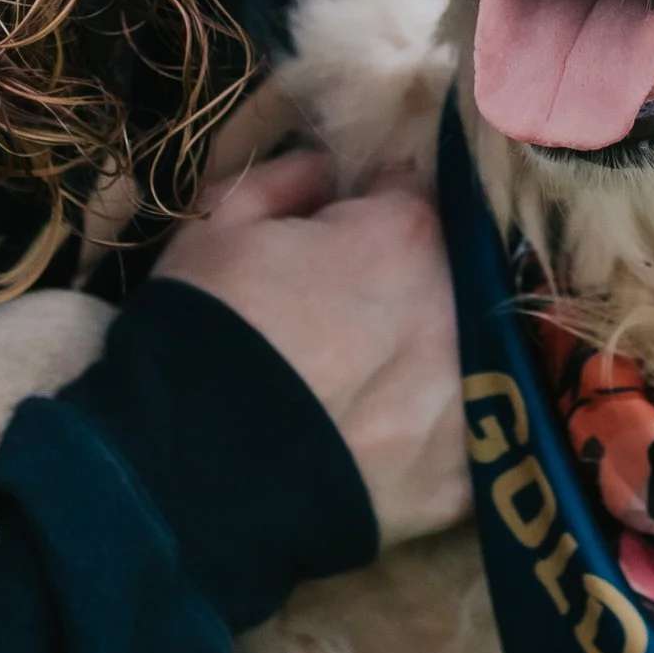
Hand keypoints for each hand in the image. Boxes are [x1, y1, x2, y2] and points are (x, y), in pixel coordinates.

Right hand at [154, 150, 468, 550]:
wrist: (188, 475)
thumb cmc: (198, 333)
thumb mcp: (214, 228)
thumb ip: (283, 181)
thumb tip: (324, 169)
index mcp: (404, 239)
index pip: (412, 198)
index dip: (371, 212)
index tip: (342, 232)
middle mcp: (454, 314)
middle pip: (448, 279)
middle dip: (405, 287)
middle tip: (343, 319)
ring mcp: (464, 403)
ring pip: (465, 362)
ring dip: (427, 364)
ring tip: (361, 390)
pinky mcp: (457, 483)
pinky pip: (462, 448)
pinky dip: (432, 444)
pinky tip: (384, 450)